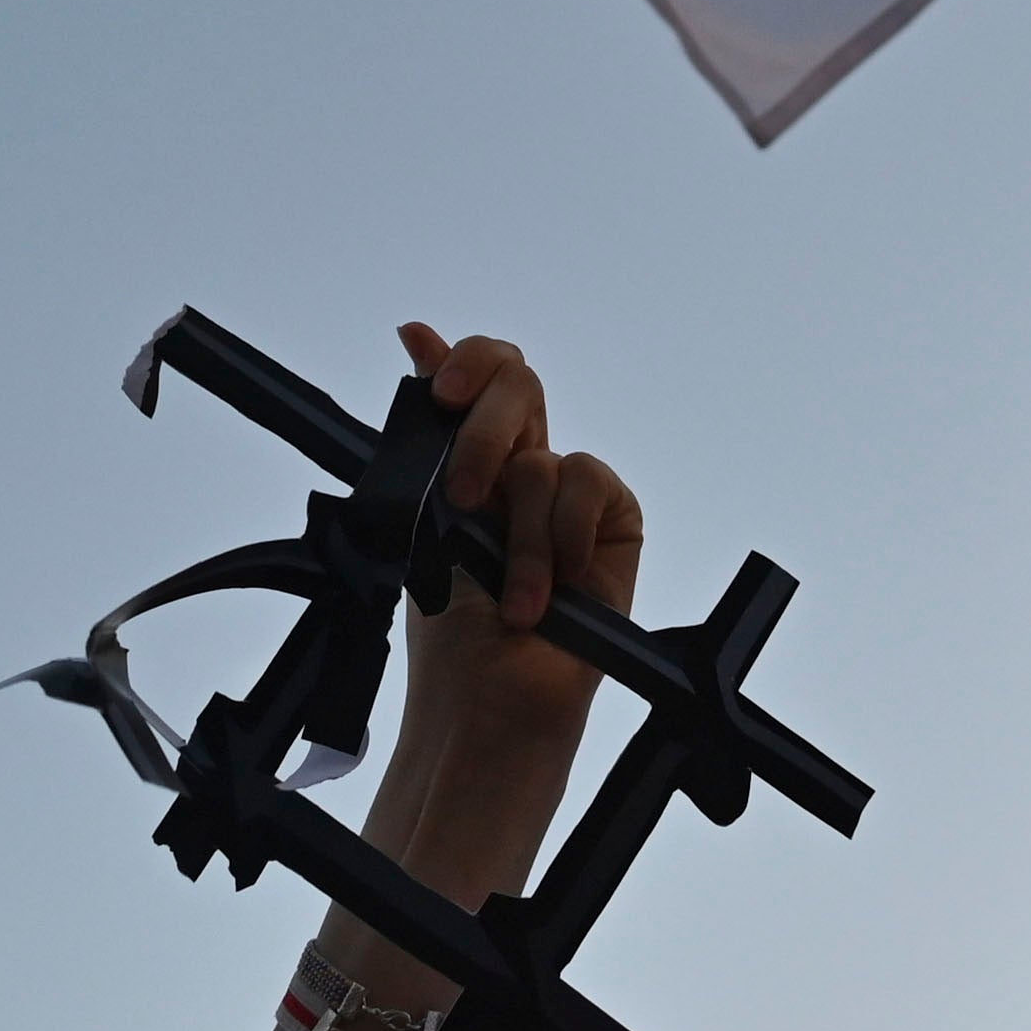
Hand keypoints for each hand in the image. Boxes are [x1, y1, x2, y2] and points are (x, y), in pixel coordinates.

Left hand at [394, 322, 639, 743]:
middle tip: (468, 494)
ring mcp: (569, 496)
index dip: (464, 361)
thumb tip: (415, 331)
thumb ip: (431, 428)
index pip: (477, 376)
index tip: (442, 393)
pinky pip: (589, 483)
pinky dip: (564, 536)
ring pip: (543, 459)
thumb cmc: (449, 627)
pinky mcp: (614, 522)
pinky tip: (558, 588)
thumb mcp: (426, 514)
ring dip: (518, 539)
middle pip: (519, 384)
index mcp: (469, 461)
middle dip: (486, 432)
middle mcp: (521, 468)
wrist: (488, 699)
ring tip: (512, 600)